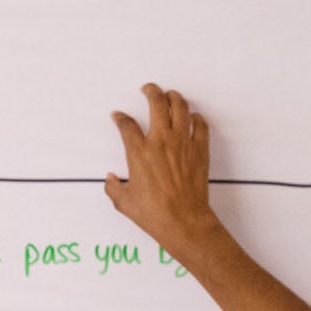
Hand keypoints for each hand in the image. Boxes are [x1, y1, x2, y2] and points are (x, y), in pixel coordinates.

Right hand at [106, 83, 219, 259]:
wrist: (183, 221)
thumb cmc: (155, 214)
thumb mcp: (124, 202)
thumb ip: (113, 188)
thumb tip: (110, 180)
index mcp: (138, 152)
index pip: (126, 124)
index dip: (120, 117)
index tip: (118, 116)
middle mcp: (160, 142)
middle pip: (156, 102)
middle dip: (150, 91)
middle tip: (148, 89)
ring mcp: (182, 144)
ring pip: (180, 107)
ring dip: (174, 97)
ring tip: (170, 95)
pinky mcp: (199, 151)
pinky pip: (200, 125)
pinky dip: (196, 118)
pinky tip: (193, 118)